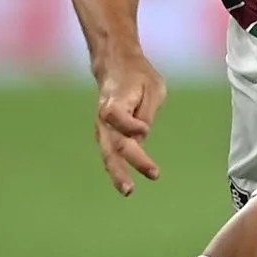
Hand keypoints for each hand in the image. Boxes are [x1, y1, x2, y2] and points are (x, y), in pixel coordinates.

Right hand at [93, 55, 165, 195]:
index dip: (129, 126)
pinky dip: (117, 167)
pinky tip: (125, 182)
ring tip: (128, 191)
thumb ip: (146, 112)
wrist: (116, 66)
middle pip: (111, 144)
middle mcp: (104, 117)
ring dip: (116, 173)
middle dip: (122, 167)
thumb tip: (142, 136)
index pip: (116, 117)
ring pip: (108, 153)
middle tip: (130, 188)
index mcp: (115, 101)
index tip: (144, 130)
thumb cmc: (139, 77)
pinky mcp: (106, 132)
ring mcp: (103, 126)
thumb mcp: (153, 87)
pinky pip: (111, 152)